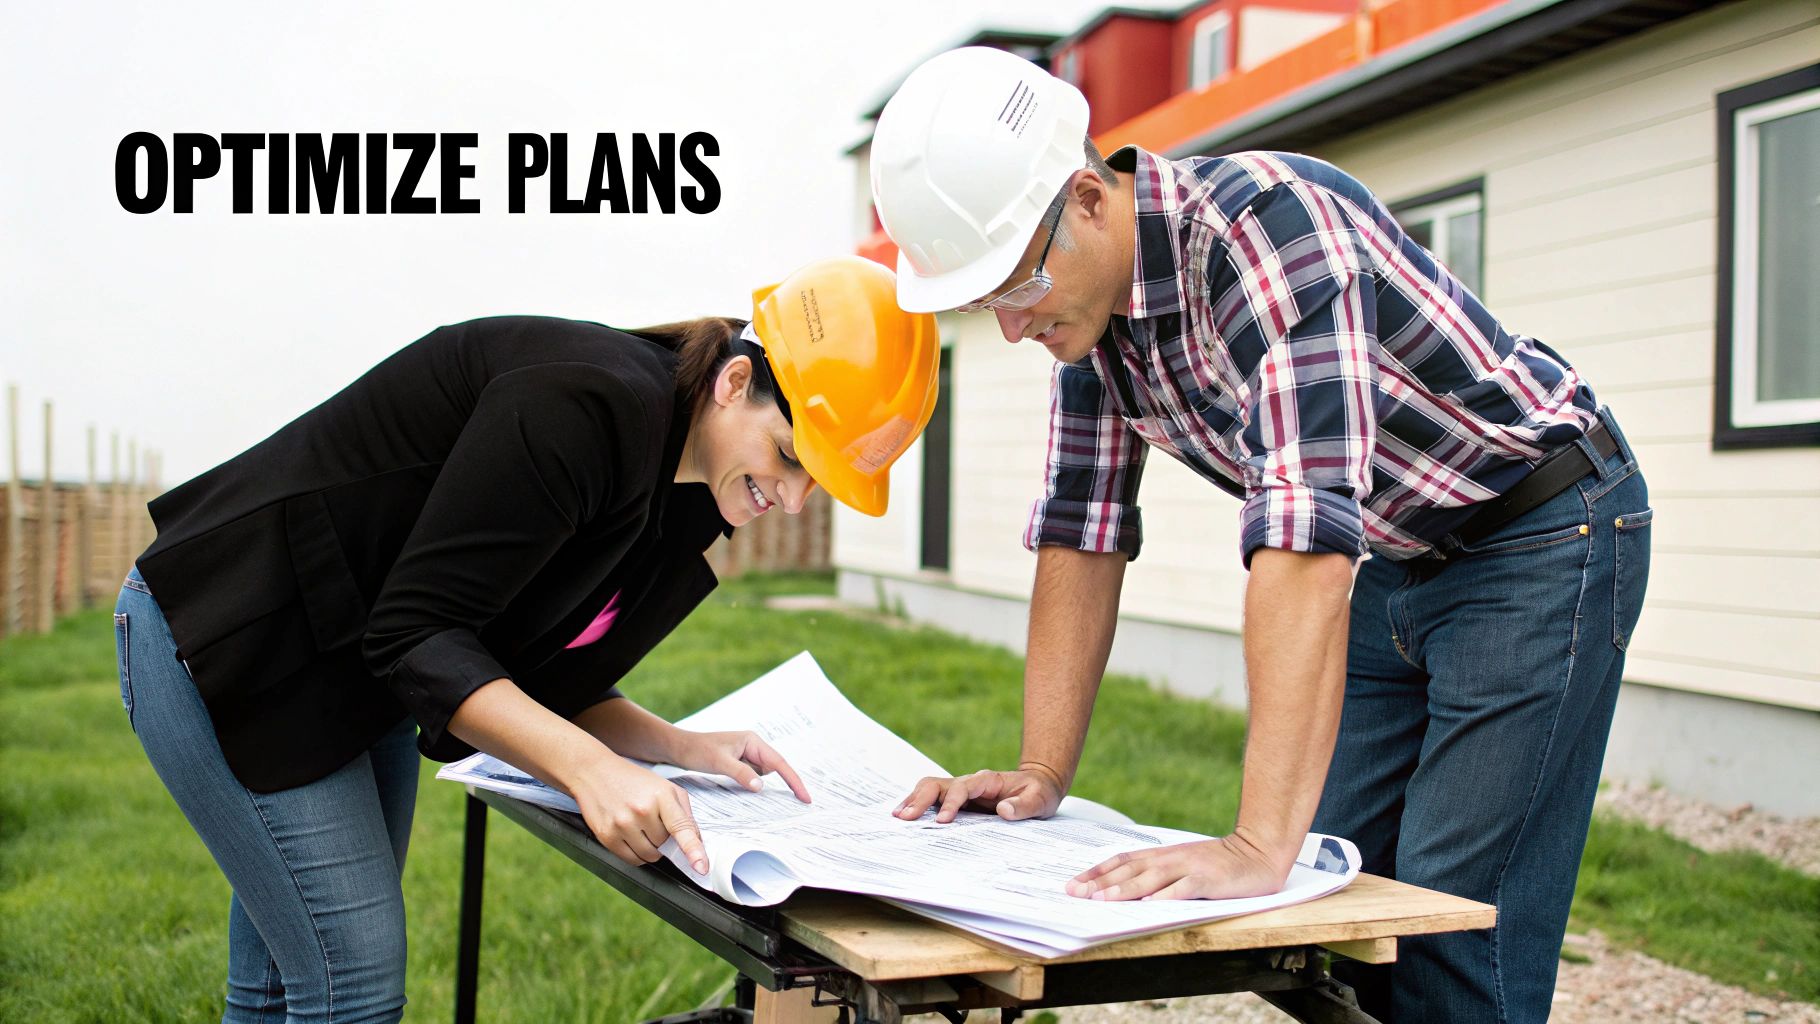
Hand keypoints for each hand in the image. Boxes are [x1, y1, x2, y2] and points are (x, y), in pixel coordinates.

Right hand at [571, 757, 710, 874]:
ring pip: (650, 856)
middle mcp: (642, 810)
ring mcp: (622, 824)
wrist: (594, 772)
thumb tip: (697, 842)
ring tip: (640, 827)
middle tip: (652, 821)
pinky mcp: (607, 836)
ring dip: (651, 848)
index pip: (681, 828)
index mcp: (661, 796)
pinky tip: (631, 836)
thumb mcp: (665, 788)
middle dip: (663, 838)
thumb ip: (684, 814)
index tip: (702, 867)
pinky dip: (636, 854)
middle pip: (665, 845)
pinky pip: (631, 860)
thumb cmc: (633, 780)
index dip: (694, 850)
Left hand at [668, 729, 811, 803]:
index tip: (805, 796)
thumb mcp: (719, 762)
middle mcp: (753, 748)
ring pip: (765, 776)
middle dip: (788, 785)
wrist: (679, 749)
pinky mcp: (740, 766)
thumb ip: (741, 773)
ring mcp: (747, 757)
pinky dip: (756, 788)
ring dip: (770, 788)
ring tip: (780, 801)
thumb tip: (762, 786)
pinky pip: (754, 779)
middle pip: (776, 769)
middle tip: (801, 803)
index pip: (779, 763)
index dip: (793, 780)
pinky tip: (756, 796)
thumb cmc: (698, 750)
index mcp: (752, 741)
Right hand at [895, 765, 1064, 822]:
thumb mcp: (1039, 799)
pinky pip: (933, 800)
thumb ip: (1024, 805)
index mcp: (987, 780)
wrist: (1038, 786)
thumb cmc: (1039, 793)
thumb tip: (1003, 810)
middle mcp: (968, 783)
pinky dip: (917, 805)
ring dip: (913, 801)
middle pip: (937, 784)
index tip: (943, 822)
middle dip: (920, 799)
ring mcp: (960, 791)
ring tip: (897, 818)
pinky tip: (905, 817)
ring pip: (929, 789)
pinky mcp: (957, 801)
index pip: (962, 788)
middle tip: (905, 818)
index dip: (951, 803)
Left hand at [1066, 833, 1288, 900]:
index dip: (1096, 873)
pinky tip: (1150, 906)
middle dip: (1100, 882)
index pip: (1122, 861)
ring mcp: (1189, 867)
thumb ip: (1157, 876)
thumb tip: (1125, 893)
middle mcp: (1171, 858)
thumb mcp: (1182, 866)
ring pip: (1151, 878)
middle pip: (1130, 869)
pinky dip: (1166, 896)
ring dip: (1125, 889)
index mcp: (1162, 855)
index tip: (1074, 885)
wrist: (1257, 853)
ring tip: (1103, 899)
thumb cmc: (1217, 865)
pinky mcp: (1208, 880)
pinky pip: (1184, 888)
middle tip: (1076, 894)